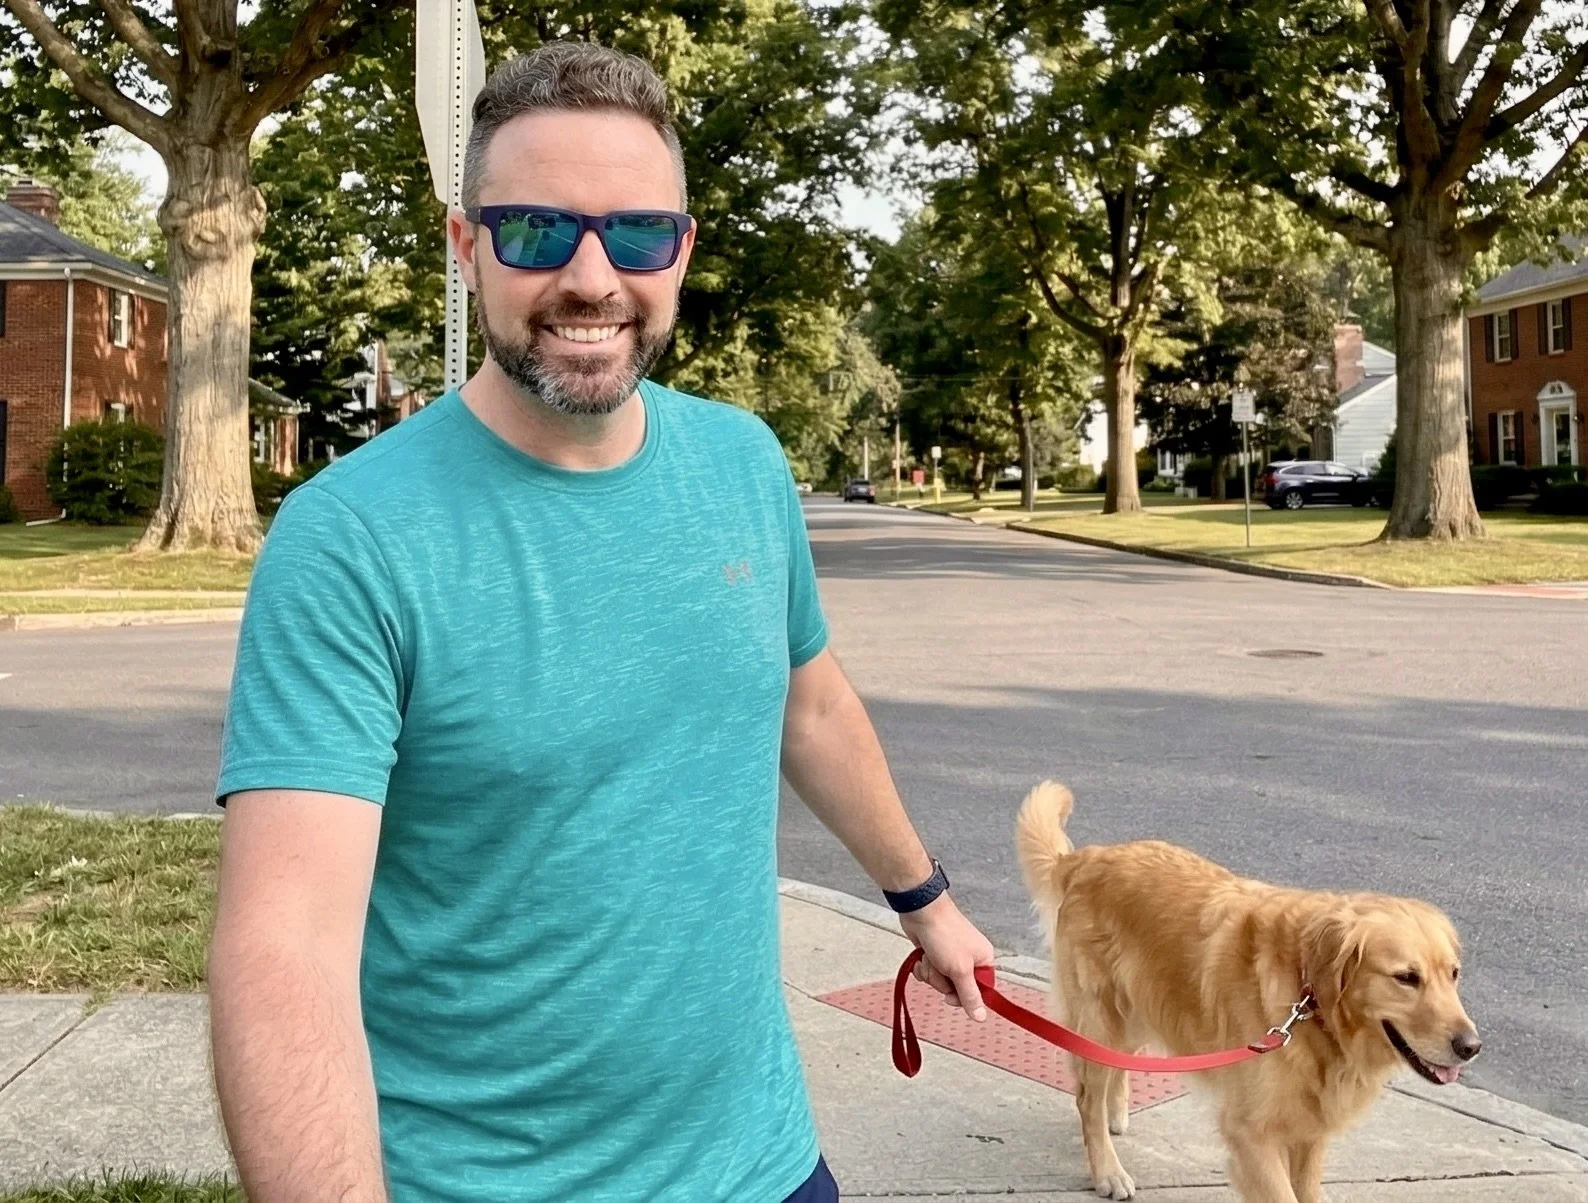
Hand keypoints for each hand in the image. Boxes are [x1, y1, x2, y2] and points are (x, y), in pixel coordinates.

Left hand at [897, 892, 996, 1021]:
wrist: (920, 911)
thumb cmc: (944, 935)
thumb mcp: (960, 970)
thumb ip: (970, 996)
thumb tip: (981, 1017)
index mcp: (984, 960)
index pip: (980, 991)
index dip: (964, 996)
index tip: (951, 994)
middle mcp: (969, 959)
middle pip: (956, 988)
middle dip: (942, 981)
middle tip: (940, 966)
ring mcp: (950, 956)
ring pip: (940, 981)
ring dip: (931, 972)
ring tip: (930, 956)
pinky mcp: (934, 953)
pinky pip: (928, 973)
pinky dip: (922, 967)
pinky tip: (921, 956)